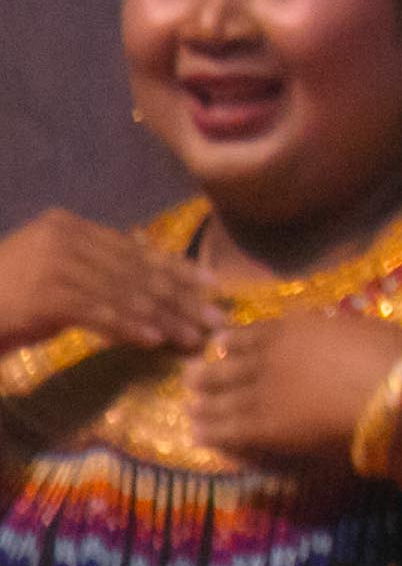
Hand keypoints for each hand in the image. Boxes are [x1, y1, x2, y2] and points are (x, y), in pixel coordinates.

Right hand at [0, 212, 223, 355]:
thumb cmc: (5, 299)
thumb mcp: (55, 277)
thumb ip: (96, 271)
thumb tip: (149, 280)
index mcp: (68, 226)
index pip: (135, 249)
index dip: (176, 268)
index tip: (212, 286)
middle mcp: (63, 236)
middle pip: (136, 270)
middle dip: (180, 297)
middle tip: (216, 319)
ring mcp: (52, 263)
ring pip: (123, 292)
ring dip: (164, 317)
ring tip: (193, 336)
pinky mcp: (44, 295)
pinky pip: (98, 312)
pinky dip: (129, 327)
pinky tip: (155, 339)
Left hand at [184, 309, 401, 469]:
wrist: (389, 390)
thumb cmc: (390, 355)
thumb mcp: (363, 328)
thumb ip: (338, 330)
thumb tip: (338, 332)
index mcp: (295, 329)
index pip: (252, 333)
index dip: (232, 340)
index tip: (218, 344)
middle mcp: (269, 357)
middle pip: (227, 365)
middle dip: (206, 371)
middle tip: (189, 376)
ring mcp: (263, 391)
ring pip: (221, 398)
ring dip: (203, 403)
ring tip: (189, 407)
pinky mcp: (265, 424)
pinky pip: (228, 429)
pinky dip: (210, 431)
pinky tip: (197, 434)